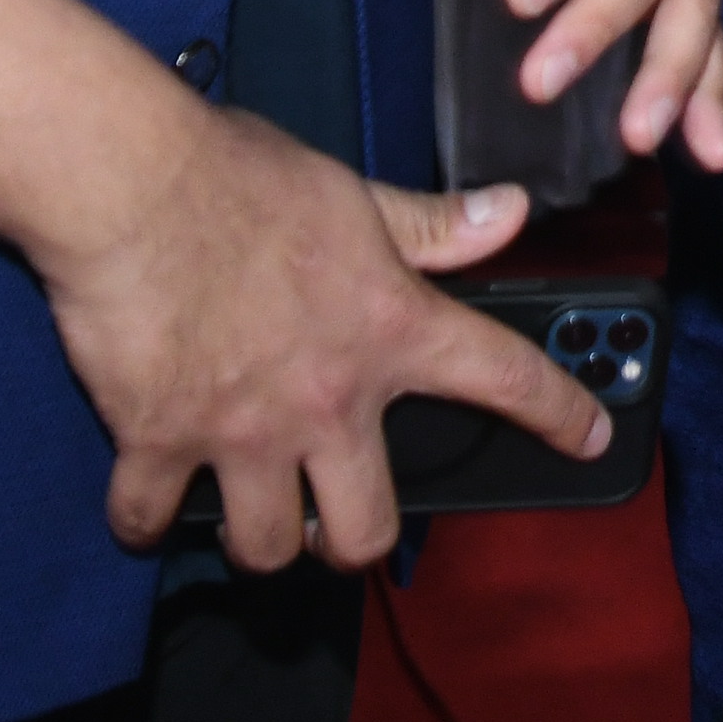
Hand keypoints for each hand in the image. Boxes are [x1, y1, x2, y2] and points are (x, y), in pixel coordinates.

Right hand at [45, 110, 606, 568]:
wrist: (131, 181)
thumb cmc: (240, 176)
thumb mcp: (355, 196)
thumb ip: (431, 227)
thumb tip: (509, 215)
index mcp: (389, 328)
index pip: (504, 378)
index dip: (559, 415)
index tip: (591, 442)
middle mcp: (327, 398)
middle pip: (367, 530)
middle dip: (356, 539)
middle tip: (340, 518)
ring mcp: (243, 432)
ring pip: (270, 545)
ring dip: (265, 539)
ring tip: (255, 512)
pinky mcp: (160, 441)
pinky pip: (149, 519)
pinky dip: (144, 519)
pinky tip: (146, 503)